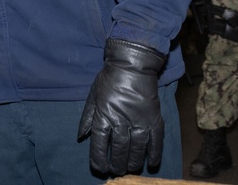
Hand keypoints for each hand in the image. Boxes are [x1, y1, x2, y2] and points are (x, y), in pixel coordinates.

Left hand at [78, 39, 165, 175]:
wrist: (133, 65)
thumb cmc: (110, 78)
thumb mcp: (93, 95)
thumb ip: (87, 117)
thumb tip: (81, 137)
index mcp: (104, 115)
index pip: (100, 143)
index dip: (98, 158)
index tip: (99, 168)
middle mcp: (121, 120)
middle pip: (119, 149)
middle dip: (117, 163)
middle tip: (116, 171)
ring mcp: (139, 121)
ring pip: (137, 149)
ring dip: (134, 162)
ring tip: (130, 169)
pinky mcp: (154, 119)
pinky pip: (156, 142)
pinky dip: (154, 154)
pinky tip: (152, 163)